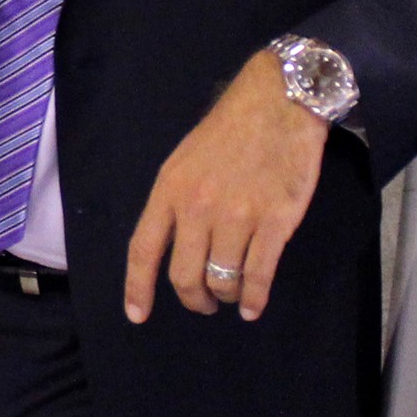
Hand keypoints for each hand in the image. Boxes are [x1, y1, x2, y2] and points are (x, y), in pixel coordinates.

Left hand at [124, 49, 328, 323]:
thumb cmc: (231, 128)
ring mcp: (238, 216)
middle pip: (184, 275)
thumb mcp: (186, 159)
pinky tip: (254, 306)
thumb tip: (175, 244)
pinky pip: (258, 275)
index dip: (138, 288)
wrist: (279, 101)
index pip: (144, 249)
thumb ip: (177, 200)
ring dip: (227, 295)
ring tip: (233, 295)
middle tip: (204, 302)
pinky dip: (254, 298)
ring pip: (223, 279)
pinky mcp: (275, 222)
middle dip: (193, 299)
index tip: (137, 315)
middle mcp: (198, 207)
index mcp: (170, 189)